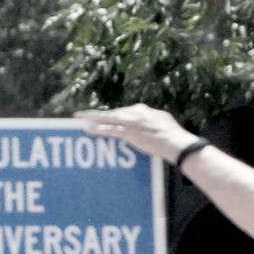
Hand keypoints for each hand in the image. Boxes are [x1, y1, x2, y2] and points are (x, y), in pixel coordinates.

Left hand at [75, 104, 197, 161]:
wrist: (175, 142)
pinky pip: (109, 130)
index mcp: (142, 110)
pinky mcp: (128, 133)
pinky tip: (87, 129)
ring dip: (91, 118)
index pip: (122, 111)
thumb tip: (149, 119)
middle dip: (96, 115)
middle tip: (82, 114)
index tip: (104, 117)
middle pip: (111, 113)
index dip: (111, 115)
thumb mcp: (162, 121)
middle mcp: (134, 113)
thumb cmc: (172, 135)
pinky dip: (98, 129)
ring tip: (78, 118)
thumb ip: (151, 119)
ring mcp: (130, 123)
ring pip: (106, 118)